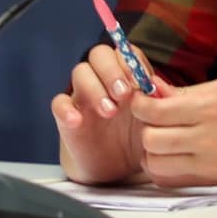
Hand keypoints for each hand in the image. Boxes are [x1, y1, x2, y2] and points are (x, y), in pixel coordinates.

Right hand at [51, 42, 173, 184]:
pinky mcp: (67, 116)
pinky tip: (78, 121)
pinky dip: (66, 109)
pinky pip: (58, 103)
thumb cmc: (142, 135)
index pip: (125, 52)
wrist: (121, 166)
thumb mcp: (155, 118)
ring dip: (95, 88)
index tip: (143, 81)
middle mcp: (104, 80)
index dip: (132, 62)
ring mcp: (84, 95)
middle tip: (124, 95)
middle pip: (99, 55)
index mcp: (127, 76)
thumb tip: (157, 84)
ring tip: (110, 112)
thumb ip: (158, 99)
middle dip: (112, 71)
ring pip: (80, 72)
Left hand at [131, 79, 216, 187]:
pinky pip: (168, 177)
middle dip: (145, 128)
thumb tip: (153, 92)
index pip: (154, 109)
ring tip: (165, 141)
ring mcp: (208, 159)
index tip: (143, 102)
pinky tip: (174, 157)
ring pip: (154, 160)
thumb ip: (188, 94)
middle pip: (150, 137)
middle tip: (154, 122)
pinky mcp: (210, 178)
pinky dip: (163, 168)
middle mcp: (208, 133)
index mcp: (212, 104)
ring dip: (152, 151)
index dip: (140, 105)